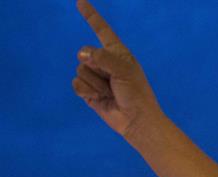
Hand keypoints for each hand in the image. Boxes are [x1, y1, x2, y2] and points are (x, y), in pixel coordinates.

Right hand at [73, 0, 162, 138]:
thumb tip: (81, 55)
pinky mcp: (89, 91)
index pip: (101, 30)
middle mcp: (104, 62)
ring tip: (110, 92)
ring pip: (80, 70)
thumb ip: (102, 57)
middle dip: (97, 68)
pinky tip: (100, 98)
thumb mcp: (124, 70)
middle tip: (114, 82)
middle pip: (85, 53)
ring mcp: (96, 77)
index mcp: (117, 52)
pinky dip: (87, 91)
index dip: (91, 16)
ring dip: (95, 83)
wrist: (136, 120)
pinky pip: (76, 84)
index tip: (80, 2)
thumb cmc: (137, 93)